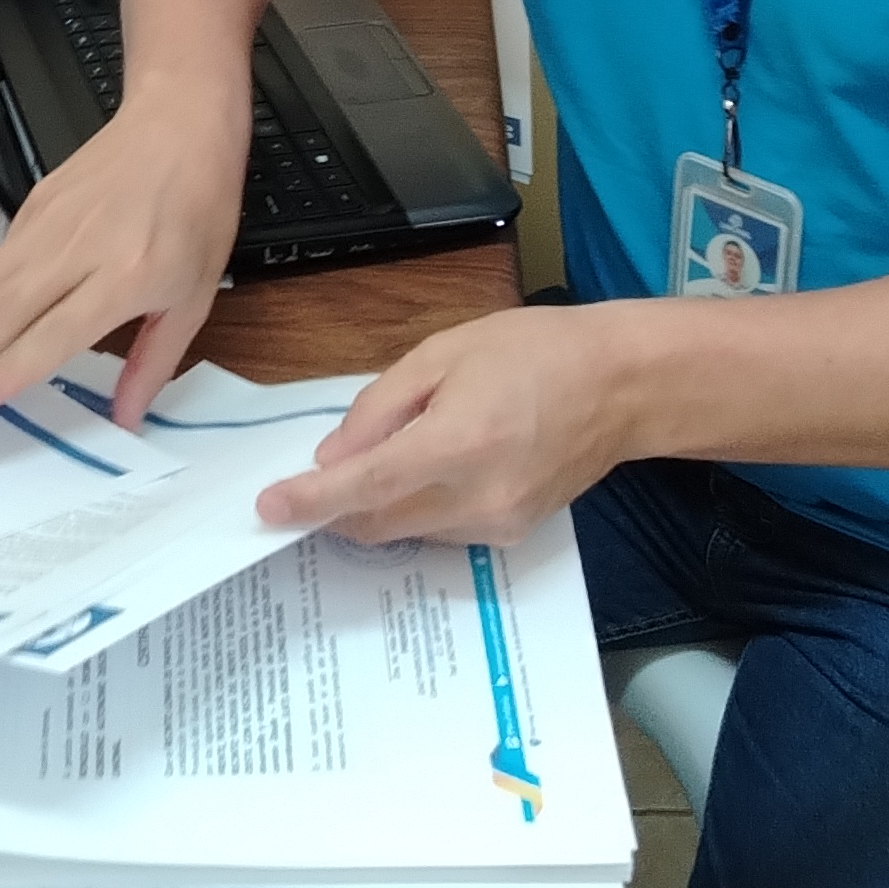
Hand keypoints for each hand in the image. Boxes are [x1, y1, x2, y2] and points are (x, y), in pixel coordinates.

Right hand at [0, 93, 245, 425]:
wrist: (180, 124)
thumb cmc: (198, 212)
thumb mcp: (195, 295)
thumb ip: (156, 361)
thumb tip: (125, 419)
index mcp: (126, 276)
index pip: (54, 331)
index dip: (9, 367)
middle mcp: (78, 249)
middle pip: (1, 308)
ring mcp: (48, 223)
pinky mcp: (31, 205)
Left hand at [256, 307, 639, 545]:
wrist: (619, 386)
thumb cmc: (535, 351)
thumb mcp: (444, 352)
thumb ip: (381, 405)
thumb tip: (335, 457)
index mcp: (458, 442)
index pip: (366, 486)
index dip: (310, 500)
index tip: (269, 506)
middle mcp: (477, 498)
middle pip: (377, 523)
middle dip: (336, 507)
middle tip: (315, 475)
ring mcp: (497, 525)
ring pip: (406, 531)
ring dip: (379, 505)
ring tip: (392, 452)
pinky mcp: (511, 536)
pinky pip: (441, 531)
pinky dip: (417, 507)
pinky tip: (431, 467)